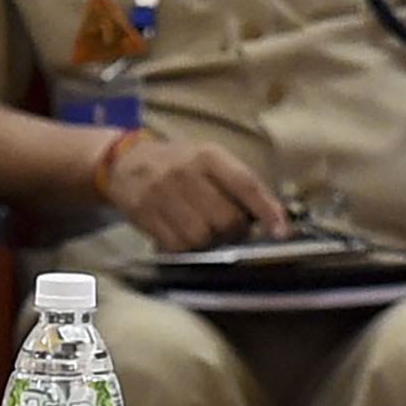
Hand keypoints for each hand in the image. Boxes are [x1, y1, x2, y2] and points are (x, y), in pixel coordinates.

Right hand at [98, 132, 288, 252]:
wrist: (124, 163)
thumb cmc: (178, 164)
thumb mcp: (209, 160)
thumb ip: (238, 183)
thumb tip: (271, 217)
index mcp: (209, 156)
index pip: (246, 185)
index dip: (267, 211)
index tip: (281, 231)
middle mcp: (186, 173)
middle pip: (226, 219)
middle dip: (236, 232)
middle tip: (232, 230)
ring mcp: (163, 195)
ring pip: (202, 237)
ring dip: (211, 243)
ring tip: (208, 233)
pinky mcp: (145, 215)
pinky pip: (177, 246)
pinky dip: (187, 249)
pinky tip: (186, 238)